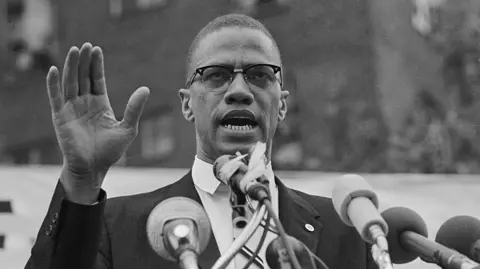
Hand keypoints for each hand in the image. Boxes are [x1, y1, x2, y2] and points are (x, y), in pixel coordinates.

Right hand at [46, 42, 148, 202]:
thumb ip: (134, 109)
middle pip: (83, 77)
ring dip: (71, 67)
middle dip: (84, 61)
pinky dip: (54, 84)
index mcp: (100, 104)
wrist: (94, 168)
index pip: (96, 79)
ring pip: (70, 83)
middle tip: (86, 45)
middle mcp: (84, 103)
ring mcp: (71, 109)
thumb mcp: (128, 128)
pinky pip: (55, 97)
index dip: (96, 65)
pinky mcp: (60, 117)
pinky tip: (55, 70)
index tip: (97, 49)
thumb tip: (145, 89)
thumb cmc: (110, 151)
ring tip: (74, 50)